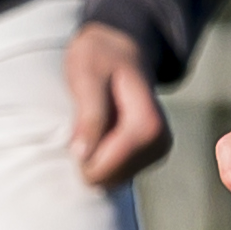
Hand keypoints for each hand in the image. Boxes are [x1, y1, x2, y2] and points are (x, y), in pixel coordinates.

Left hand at [65, 23, 171, 186]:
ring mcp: (157, 151)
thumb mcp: (87, 76)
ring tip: (90, 125)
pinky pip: (116, 174)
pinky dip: (100, 159)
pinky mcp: (149, 156)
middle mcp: (160, 142)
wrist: (121, 50)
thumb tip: (82, 156)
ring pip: (112, 179)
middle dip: (87, 160)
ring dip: (92, 159)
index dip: (83, 159)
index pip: (109, 166)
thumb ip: (89, 114)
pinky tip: (98, 134)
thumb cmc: (100, 58)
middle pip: (110, 177)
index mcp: (148, 124)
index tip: (71, 134)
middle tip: (78, 125)